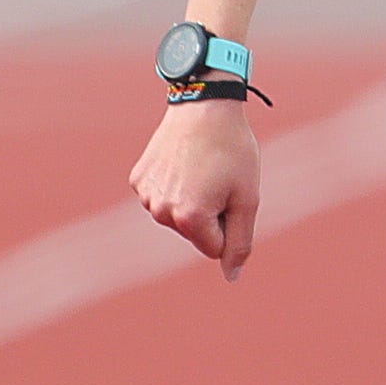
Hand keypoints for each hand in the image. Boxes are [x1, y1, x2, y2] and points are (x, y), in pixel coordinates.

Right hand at [130, 99, 259, 279]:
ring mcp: (146, 195)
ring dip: (193, 201)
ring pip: (178, 218)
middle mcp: (161, 210)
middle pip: (194, 234)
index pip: (214, 247)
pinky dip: (176, 186)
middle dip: (211, 214)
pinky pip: (163, 198)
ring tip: (201, 169)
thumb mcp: (247, 199)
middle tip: (217, 178)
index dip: (229, 223)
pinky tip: (182, 163)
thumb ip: (240, 243)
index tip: (231, 193)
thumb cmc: (233, 152)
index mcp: (189, 218)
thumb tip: (232, 277)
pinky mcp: (138, 179)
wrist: (205, 107)